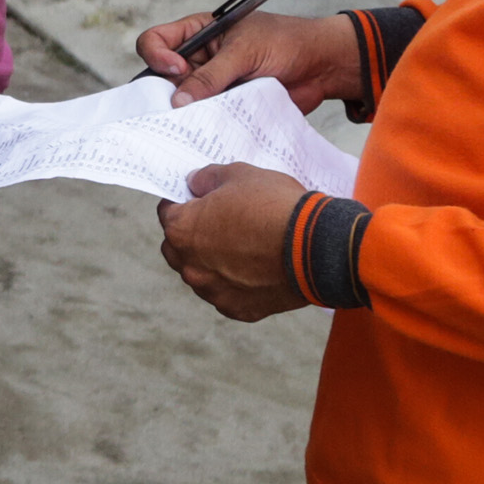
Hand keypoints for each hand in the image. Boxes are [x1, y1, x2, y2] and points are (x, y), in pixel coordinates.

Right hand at [137, 6, 354, 112]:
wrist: (322, 66)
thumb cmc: (286, 42)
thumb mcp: (245, 52)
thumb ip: (211, 76)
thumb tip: (178, 101)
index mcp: (199, 34)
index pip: (156, 41)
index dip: (157, 56)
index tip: (177, 69)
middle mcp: (199, 60)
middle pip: (162, 78)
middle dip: (165, 93)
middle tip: (176, 108)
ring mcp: (212, 86)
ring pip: (183, 104)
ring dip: (186, 114)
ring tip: (194, 123)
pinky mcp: (226, 107)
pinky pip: (206, 120)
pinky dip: (205, 127)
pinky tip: (210, 133)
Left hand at [158, 163, 310, 320]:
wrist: (316, 247)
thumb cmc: (275, 207)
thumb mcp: (240, 175)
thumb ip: (208, 178)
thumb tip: (195, 183)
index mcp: (183, 230)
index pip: (168, 212)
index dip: (183, 202)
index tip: (199, 200)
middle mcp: (190, 266)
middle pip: (179, 248)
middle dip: (192, 235)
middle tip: (220, 222)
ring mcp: (213, 292)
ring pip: (202, 275)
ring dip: (213, 262)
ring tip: (244, 247)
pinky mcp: (237, 309)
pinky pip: (228, 294)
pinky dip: (237, 283)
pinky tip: (257, 269)